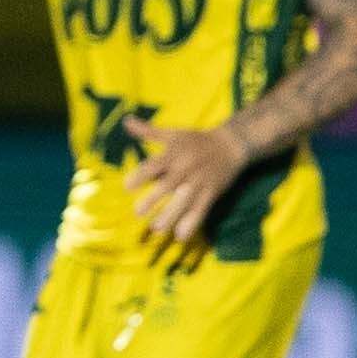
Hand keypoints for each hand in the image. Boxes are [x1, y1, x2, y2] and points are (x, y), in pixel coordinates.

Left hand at [118, 112, 249, 254]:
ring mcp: (199, 182)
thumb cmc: (196, 140)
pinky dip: (192, 223)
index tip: (127, 187)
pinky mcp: (211, 193)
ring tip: (157, 228)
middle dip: (154, 198)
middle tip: (138, 212)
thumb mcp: (173, 133)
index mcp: (173, 154)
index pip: (155, 165)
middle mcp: (185, 169)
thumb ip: (148, 131)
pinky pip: (201, 209)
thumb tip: (125, 120)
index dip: (141, 175)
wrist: (231, 145)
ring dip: (171, 215)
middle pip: (168, 185)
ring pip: (185, 201)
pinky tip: (181, 236)